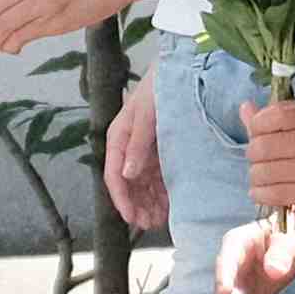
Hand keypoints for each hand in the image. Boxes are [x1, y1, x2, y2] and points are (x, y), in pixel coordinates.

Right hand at [101, 78, 166, 233]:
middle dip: (136, 205)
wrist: (180, 68)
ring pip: (142, 184)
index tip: (131, 217)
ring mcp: (145, 150)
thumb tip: (127, 173)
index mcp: (119, 137)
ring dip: (148, 203)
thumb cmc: (159, 87)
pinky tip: (167, 206)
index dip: (121, 198)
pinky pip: (158, 177)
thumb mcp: (147, 114)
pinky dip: (161, 192)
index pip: (113, 174)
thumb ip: (138, 143)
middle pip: (128, 183)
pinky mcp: (161, 150)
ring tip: (158, 220)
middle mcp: (129, 147)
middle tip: (149, 224)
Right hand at [211, 214, 294, 293]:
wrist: (293, 242)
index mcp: (237, 243)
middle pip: (223, 292)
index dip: (224, 276)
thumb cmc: (292, 232)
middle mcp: (229, 266)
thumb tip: (274, 272)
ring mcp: (234, 285)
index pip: (225, 261)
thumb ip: (284, 252)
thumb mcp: (293, 237)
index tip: (226, 293)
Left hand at [239, 96, 294, 222]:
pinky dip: (260, 193)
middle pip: (261, 148)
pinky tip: (262, 190)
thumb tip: (244, 108)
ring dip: (255, 176)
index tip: (259, 133)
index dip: (256, 126)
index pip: (270, 117)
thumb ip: (280, 115)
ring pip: (263, 173)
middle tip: (260, 158)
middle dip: (253, 154)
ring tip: (262, 175)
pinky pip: (273, 194)